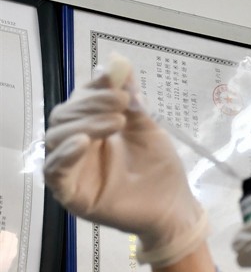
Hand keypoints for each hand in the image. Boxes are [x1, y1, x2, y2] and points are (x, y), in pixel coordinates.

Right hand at [44, 59, 207, 266]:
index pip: (78, 102)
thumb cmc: (161, 169)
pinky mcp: (72, 194)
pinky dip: (66, 154)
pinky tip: (84, 142)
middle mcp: (77, 147)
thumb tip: (118, 64)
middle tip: (121, 102)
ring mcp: (73, 170)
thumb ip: (131, 100)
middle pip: (64, 116)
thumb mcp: (147, 129)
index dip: (92, 88)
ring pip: (56, 139)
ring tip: (115, 122)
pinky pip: (55, 172)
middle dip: (91, 104)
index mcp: (92, 129)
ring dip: (84, 123)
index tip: (114, 80)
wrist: (174, 207)